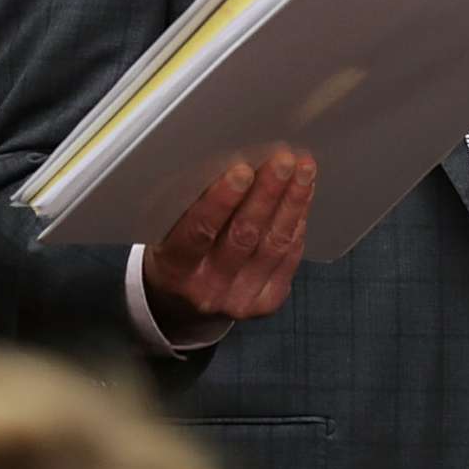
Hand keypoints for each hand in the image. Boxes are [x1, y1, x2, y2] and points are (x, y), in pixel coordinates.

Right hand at [143, 147, 316, 338]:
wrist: (184, 309)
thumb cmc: (174, 255)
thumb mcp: (164, 234)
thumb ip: (187, 208)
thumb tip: (226, 160)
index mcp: (174, 270)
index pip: (199, 232)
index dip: (221, 200)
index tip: (242, 169)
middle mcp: (208, 290)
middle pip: (243, 236)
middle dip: (267, 194)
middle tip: (283, 160)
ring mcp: (240, 300)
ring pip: (273, 245)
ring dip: (291, 203)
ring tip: (303, 170)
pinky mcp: (267, 302)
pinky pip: (288, 258)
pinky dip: (297, 224)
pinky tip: (302, 196)